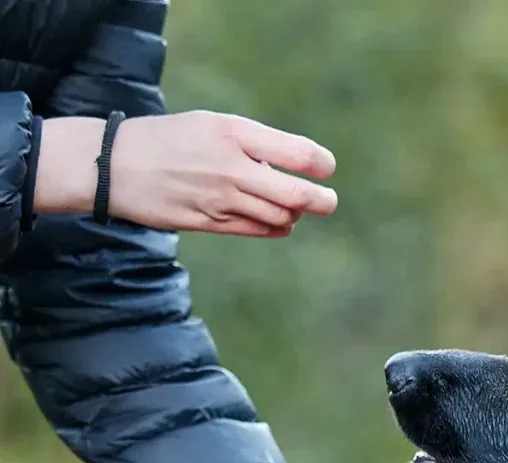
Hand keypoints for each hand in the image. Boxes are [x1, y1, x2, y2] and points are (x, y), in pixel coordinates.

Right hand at [35, 112, 336, 236]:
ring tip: (294, 209)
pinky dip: (275, 228)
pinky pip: (256, 230)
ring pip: (278, 217)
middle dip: (320, 201)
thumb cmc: (169, 140)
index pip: (297, 153)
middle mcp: (231, 167)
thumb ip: (251, 143)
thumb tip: (291, 166)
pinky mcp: (209, 222)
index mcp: (234, 133)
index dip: (320, 164)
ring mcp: (220, 198)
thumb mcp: (210, 124)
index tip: (327, 168)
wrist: (115, 165)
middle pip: (295, 194)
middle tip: (329, 202)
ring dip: (293, 216)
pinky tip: (280, 224)